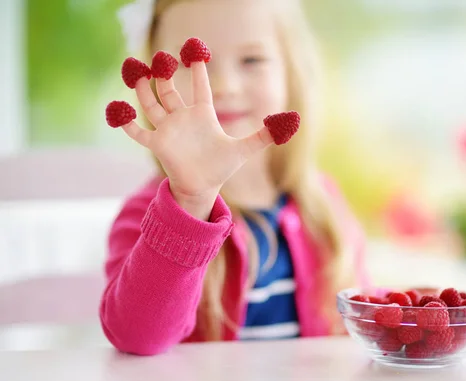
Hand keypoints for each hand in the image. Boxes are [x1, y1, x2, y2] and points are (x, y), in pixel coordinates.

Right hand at [118, 60, 272, 219]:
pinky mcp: (158, 144)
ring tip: (137, 70)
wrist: (203, 187)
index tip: (196, 50)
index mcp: (203, 115)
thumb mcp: (244, 150)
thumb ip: (264, 135)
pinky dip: (128, 123)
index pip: (199, 87)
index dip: (198, 70)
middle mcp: (183, 118)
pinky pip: (139, 131)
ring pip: (152, 103)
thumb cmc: (222, 167)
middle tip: (162, 58)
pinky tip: (118, 111)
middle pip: (170, 90)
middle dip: (165, 74)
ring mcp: (168, 129)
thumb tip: (290, 122)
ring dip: (143, 88)